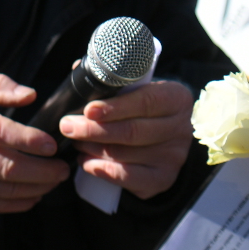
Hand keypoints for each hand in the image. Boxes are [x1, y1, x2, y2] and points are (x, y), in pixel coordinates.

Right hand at [0, 73, 69, 213]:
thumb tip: (30, 94)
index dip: (27, 139)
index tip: (51, 143)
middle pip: (4, 166)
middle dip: (41, 170)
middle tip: (63, 167)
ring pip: (2, 189)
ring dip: (35, 187)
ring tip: (54, 180)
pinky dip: (17, 203)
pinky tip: (34, 194)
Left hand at [59, 80, 194, 199]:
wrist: (165, 135)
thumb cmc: (143, 105)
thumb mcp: (137, 87)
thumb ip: (112, 80)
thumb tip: (78, 71)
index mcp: (176, 98)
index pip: (145, 102)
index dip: (115, 107)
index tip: (88, 110)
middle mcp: (180, 128)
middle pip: (132, 131)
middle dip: (94, 130)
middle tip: (68, 126)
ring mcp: (173, 156)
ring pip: (126, 155)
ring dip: (93, 149)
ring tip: (75, 142)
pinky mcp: (164, 178)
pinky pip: (129, 177)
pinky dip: (103, 170)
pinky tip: (87, 162)